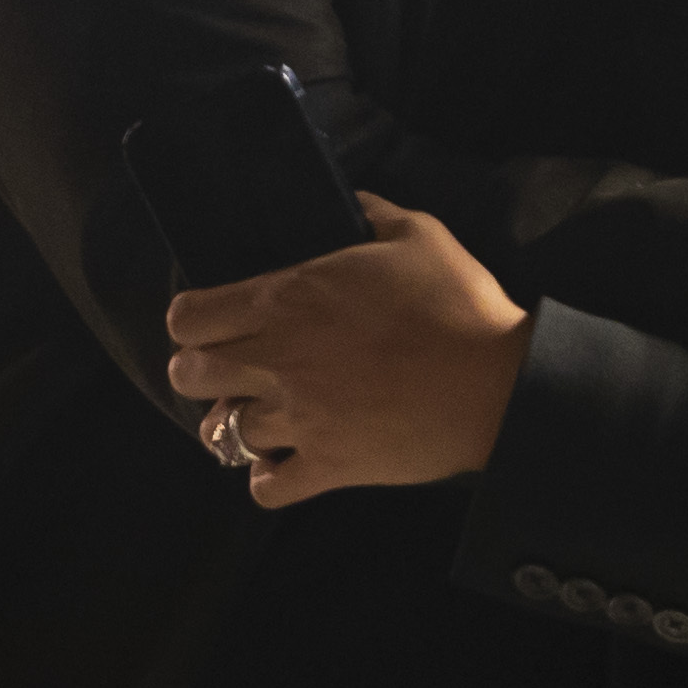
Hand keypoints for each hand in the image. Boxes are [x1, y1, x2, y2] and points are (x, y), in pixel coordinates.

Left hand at [164, 197, 532, 510]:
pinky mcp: (328, 465)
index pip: (189, 317)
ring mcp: (300, 418)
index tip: (213, 321)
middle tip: (231, 368)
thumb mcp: (417, 234)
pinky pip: (266, 487)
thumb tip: (351, 199)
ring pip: (222, 432)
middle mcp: (279, 360)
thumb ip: (371, 212)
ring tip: (260, 417)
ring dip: (235, 424)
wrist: (499, 382)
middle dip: (200, 369)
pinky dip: (267, 478)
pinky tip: (285, 462)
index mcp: (288, 298)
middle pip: (189, 374)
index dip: (192, 320)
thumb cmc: (458, 303)